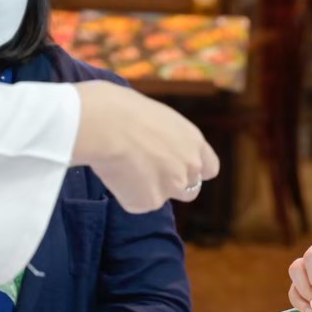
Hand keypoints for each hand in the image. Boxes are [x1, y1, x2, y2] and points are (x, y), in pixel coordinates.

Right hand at [72, 81, 220, 213]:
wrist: (102, 123)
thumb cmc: (119, 108)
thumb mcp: (155, 116)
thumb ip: (166, 137)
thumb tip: (155, 144)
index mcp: (194, 141)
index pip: (210, 169)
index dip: (194, 171)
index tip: (178, 168)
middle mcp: (189, 167)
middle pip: (190, 190)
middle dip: (171, 184)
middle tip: (145, 171)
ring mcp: (171, 187)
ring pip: (162, 198)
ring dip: (148, 190)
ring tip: (125, 168)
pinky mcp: (148, 202)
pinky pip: (135, 203)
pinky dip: (124, 193)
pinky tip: (113, 173)